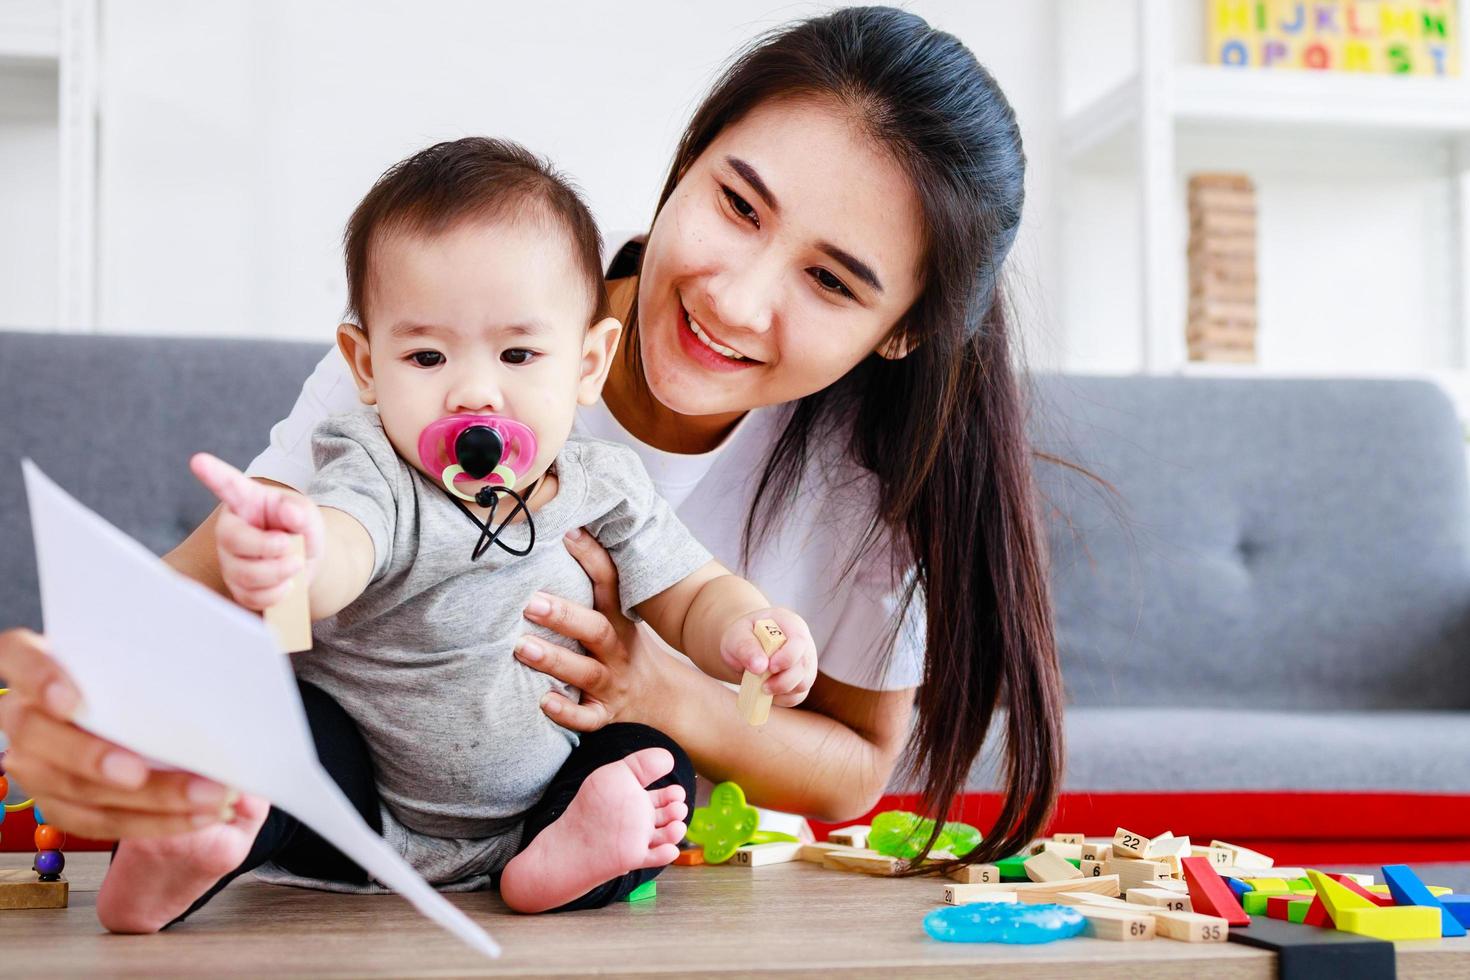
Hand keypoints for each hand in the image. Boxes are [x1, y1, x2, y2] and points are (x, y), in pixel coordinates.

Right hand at [0, 628, 236, 838]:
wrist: (138, 721)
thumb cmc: (145, 679)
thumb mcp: (150, 665)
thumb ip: (164, 665)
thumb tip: (223, 672)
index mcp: (42, 665)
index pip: (18, 656)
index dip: (38, 676)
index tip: (70, 701)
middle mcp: (28, 716)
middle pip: (38, 734)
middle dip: (89, 757)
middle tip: (136, 772)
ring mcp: (37, 764)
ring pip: (74, 788)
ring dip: (148, 797)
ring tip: (204, 795)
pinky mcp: (60, 804)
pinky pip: (99, 821)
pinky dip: (154, 821)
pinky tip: (195, 815)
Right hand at [190, 453, 322, 610]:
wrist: (306, 561)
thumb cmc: (299, 528)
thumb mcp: (306, 513)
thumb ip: (300, 511)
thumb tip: (289, 513)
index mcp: (245, 502)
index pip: (227, 486)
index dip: (213, 474)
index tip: (198, 460)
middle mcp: (230, 530)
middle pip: (234, 540)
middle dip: (268, 547)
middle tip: (290, 544)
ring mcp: (230, 560)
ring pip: (245, 573)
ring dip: (279, 571)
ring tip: (295, 563)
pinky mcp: (237, 587)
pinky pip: (253, 596)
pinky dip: (278, 592)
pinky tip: (286, 582)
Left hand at [514, 528, 667, 731]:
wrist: (662, 698)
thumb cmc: (624, 647)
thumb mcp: (618, 614)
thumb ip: (593, 583)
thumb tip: (559, 531)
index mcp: (620, 620)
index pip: (610, 584)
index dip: (592, 557)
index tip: (567, 533)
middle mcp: (618, 650)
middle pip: (597, 629)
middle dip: (564, 615)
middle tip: (530, 602)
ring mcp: (612, 684)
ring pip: (587, 672)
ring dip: (556, 660)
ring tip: (522, 648)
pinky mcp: (604, 715)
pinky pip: (587, 719)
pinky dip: (567, 713)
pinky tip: (544, 702)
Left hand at [719, 608, 816, 707]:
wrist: (745, 645)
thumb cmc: (743, 636)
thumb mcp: (737, 635)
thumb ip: (746, 646)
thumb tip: (759, 666)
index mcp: (790, 624)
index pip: (799, 640)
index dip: (787, 657)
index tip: (770, 668)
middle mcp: (803, 642)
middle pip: (804, 665)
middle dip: (784, 681)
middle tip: (763, 686)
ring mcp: (805, 662)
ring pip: (804, 682)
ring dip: (782, 691)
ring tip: (762, 688)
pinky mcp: (801, 680)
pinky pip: (799, 695)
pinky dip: (783, 699)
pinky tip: (768, 694)